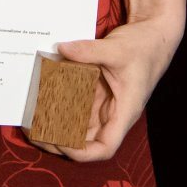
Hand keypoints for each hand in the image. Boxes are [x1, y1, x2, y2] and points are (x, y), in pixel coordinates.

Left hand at [32, 13, 181, 162]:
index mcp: (124, 112)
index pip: (105, 147)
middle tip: (34, 129)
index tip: (58, 140)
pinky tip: (43, 96)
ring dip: (56, 123)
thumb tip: (61, 49)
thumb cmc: (144, 47)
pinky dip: (60, 103)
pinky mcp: (96, 91)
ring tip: (32, 117)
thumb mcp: (117, 48)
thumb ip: (89, 50)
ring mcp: (103, 104)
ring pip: (77, 123)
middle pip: (85, 141)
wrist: (154, 35)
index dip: (81, 151)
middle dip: (59, 139)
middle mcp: (112, 113)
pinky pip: (76, 103)